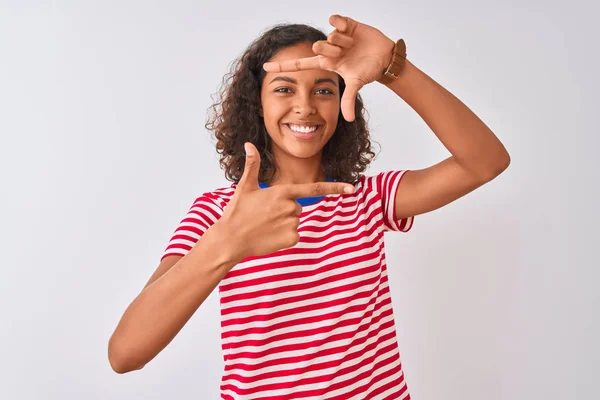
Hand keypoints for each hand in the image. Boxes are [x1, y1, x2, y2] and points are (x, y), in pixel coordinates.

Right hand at [218, 142, 354, 262]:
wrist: (230, 239)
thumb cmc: (237, 212)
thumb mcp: (245, 186)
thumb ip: (252, 165)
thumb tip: (248, 144)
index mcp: (282, 191)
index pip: (314, 188)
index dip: (335, 188)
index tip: (352, 188)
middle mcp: (290, 207)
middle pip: (298, 206)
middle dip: (285, 210)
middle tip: (265, 214)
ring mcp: (292, 223)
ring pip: (295, 220)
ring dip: (283, 223)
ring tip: (264, 225)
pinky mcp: (291, 238)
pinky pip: (294, 235)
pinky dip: (284, 237)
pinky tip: (269, 236)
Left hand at [263, 14, 394, 121]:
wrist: (384, 57)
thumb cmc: (368, 71)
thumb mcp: (357, 84)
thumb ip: (349, 99)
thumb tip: (348, 120)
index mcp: (327, 63)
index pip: (301, 65)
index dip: (284, 66)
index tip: (265, 67)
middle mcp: (329, 49)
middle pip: (320, 46)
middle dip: (332, 49)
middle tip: (344, 52)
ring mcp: (337, 37)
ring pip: (331, 35)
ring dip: (343, 40)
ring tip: (353, 44)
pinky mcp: (347, 24)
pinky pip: (336, 20)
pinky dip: (340, 23)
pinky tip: (347, 28)